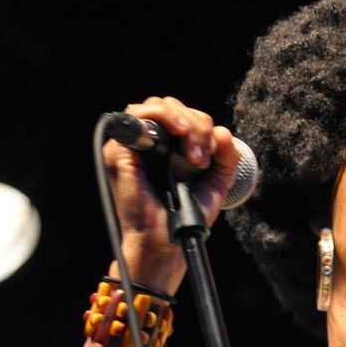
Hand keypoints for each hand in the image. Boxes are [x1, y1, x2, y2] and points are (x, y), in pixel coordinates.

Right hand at [102, 95, 241, 290]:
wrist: (167, 241)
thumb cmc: (186, 217)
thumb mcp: (215, 183)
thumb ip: (225, 158)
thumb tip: (223, 132)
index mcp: (168, 147)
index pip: (184, 116)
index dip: (202, 127)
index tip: (212, 157)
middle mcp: (148, 143)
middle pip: (172, 106)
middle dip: (196, 126)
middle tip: (203, 160)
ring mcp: (131, 145)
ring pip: (157, 105)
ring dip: (183, 122)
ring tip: (194, 154)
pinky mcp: (119, 151)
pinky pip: (137, 116)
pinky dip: (163, 118)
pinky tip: (180, 135)